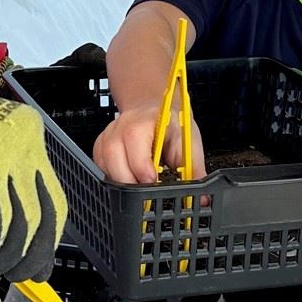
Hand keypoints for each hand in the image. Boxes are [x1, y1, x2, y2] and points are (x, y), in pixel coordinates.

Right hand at [0, 38, 65, 281]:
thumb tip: (9, 239)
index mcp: (26, 135)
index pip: (52, 197)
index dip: (47, 239)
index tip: (37, 264)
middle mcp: (24, 140)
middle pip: (46, 213)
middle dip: (32, 255)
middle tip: (15, 275)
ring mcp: (4, 151)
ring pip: (23, 223)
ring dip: (3, 256)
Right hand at [92, 107, 206, 184]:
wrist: (155, 106)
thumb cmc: (171, 122)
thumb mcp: (188, 141)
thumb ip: (194, 169)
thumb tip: (201, 196)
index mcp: (144, 121)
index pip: (135, 143)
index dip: (143, 168)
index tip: (154, 183)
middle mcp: (121, 126)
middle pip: (113, 156)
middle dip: (129, 181)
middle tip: (145, 193)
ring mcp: (108, 135)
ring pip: (104, 164)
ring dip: (120, 181)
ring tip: (137, 188)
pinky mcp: (101, 144)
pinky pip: (99, 165)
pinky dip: (111, 177)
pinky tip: (126, 179)